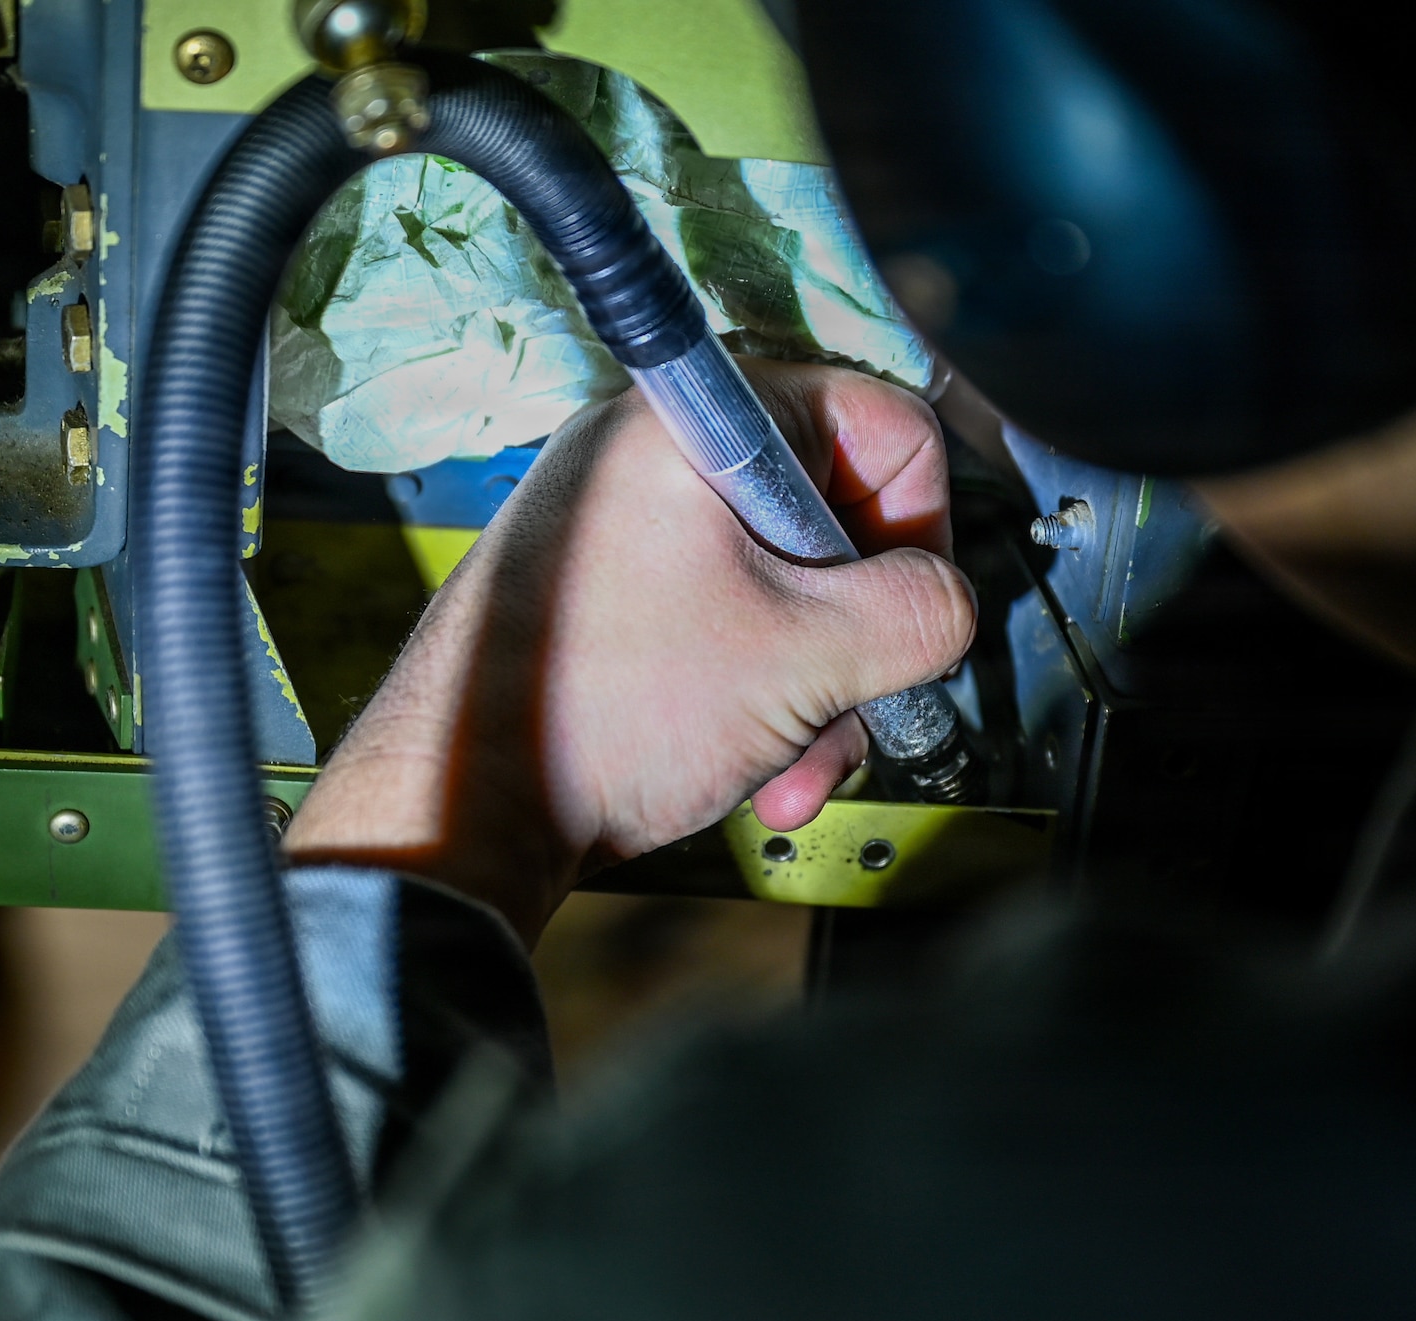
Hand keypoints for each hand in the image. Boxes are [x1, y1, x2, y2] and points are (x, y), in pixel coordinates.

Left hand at [282, 360, 974, 944]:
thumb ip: (920, 612)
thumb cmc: (603, 711)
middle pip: (839, 516)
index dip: (920, 524)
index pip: (879, 421)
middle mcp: (658, 450)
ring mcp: (632, 521)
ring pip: (793, 586)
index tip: (909, 610)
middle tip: (853, 705)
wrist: (467, 807)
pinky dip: (764, 695)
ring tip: (795, 767)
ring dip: (819, 689)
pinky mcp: (619, 589)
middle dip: (860, 640)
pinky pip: (735, 620)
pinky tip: (757, 769)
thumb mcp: (808, 657)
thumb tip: (948, 604)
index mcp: (697, 419)